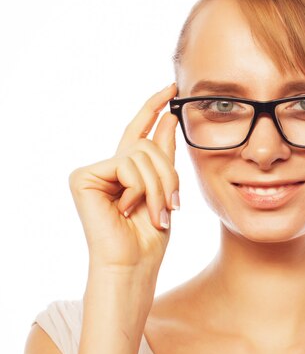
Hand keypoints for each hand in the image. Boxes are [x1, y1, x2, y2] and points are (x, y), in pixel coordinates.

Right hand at [68, 83, 179, 271]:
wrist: (134, 264)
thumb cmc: (149, 236)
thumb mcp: (165, 190)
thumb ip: (163, 155)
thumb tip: (169, 117)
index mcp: (126, 170)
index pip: (140, 131)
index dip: (154, 108)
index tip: (172, 88)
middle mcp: (108, 166)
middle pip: (148, 145)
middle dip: (168, 176)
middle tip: (172, 207)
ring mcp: (93, 171)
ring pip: (141, 154)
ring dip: (158, 187)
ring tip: (155, 213)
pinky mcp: (83, 176)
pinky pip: (127, 165)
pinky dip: (139, 189)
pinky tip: (127, 209)